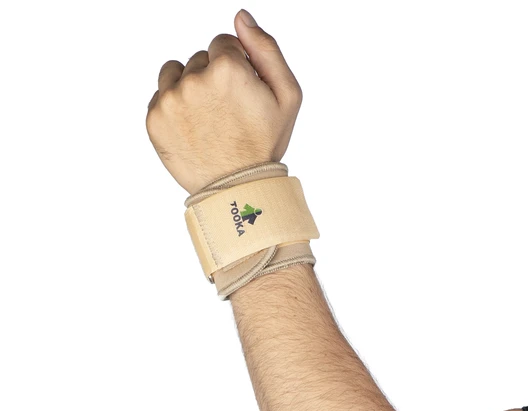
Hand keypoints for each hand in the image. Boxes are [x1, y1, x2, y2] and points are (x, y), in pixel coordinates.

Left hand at [146, 9, 302, 194]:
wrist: (237, 189)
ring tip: (208, 118)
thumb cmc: (264, 144)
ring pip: (175, 72)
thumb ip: (267, 49)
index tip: (242, 94)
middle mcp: (193, 79)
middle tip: (227, 113)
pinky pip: (160, 96)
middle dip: (213, 77)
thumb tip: (241, 18)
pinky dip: (174, 107)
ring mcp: (169, 100)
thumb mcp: (287, 96)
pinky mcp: (154, 119)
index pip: (224, 43)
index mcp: (227, 68)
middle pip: (199, 58)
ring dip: (189, 87)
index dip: (237, 68)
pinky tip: (192, 128)